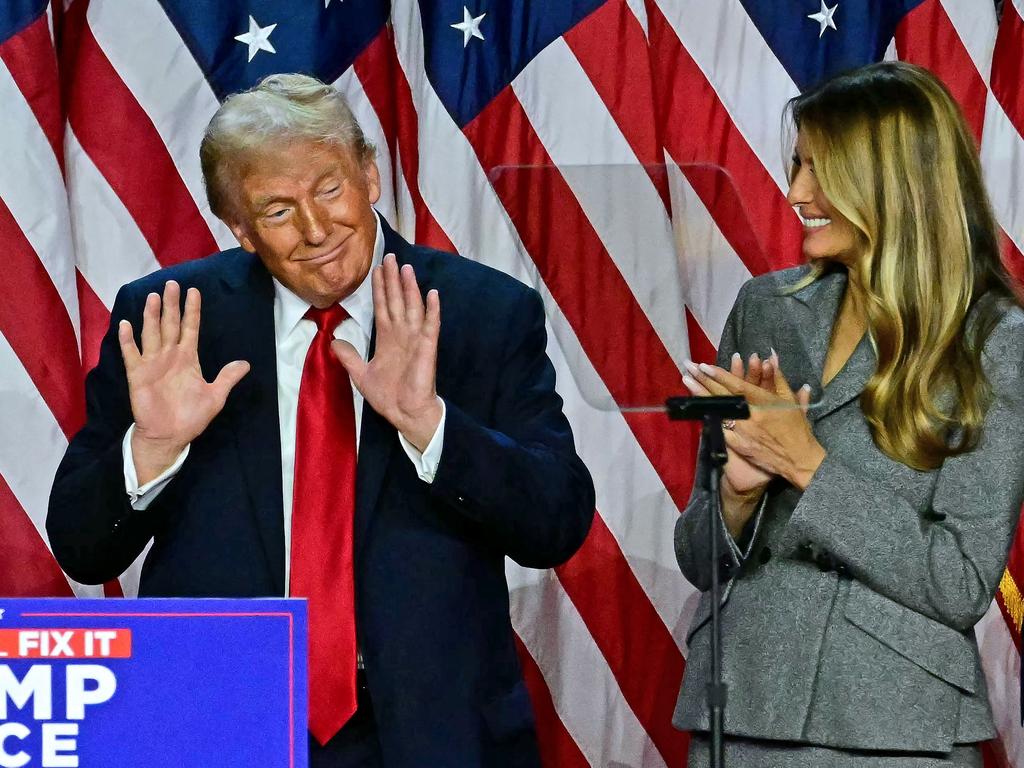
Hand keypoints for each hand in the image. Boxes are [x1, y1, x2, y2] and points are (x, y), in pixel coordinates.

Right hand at [119, 281, 249, 484]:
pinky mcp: (138, 375)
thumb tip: (246, 364)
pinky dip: (127, 340)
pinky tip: (125, 324)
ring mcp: (152, 363)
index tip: (194, 291)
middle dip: (171, 304)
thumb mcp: (215, 396)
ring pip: (151, 333)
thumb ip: (227, 378)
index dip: (192, 310)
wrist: (169, 436)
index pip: (191, 328)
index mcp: (188, 359)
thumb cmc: (191, 417)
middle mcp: (170, 356)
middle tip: (171, 283)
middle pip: (170, 324)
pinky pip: (131, 354)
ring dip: (151, 315)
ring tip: (152, 296)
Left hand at [332, 254, 442, 451]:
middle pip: (396, 300)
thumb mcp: (361, 375)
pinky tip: (432, 294)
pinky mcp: (426, 348)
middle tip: (390, 257)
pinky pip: (430, 325)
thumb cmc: (388, 396)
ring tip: (406, 268)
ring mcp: (415, 339)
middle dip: (393, 280)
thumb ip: (349, 357)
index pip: (382, 306)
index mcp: (387, 338)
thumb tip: (333, 342)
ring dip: (410, 288)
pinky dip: (431, 310)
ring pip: (411, 307)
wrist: (405, 413)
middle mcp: (401, 334)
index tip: (376, 269)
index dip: (379, 288)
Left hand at [687, 351, 824, 490]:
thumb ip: (778, 378)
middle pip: (723, 395)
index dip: (720, 375)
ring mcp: (742, 432)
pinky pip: (719, 430)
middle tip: (689, 368)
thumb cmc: (797, 429)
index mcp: (764, 403)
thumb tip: (771, 355)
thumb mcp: (790, 401)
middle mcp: (751, 416)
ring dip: (700, 396)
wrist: (799, 460)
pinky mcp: (738, 445)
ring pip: (717, 410)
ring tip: (687, 383)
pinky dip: (707, 417)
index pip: (737, 385)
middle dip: (704, 380)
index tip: (704, 365)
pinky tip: (694, 408)